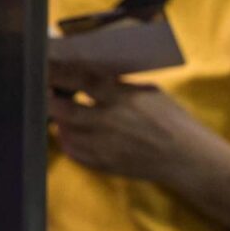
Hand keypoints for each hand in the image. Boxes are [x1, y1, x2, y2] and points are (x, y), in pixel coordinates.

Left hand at [48, 74, 208, 184]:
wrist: (186, 157)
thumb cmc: (171, 119)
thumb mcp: (148, 92)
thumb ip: (119, 84)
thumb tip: (92, 72)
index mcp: (122, 99)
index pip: (82, 81)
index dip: (59, 73)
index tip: (46, 66)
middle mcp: (110, 122)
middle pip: (65, 110)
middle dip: (49, 99)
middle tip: (43, 90)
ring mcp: (105, 146)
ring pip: (66, 133)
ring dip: (58, 120)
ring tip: (57, 110)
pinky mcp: (105, 164)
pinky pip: (75, 153)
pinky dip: (67, 141)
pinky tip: (68, 132)